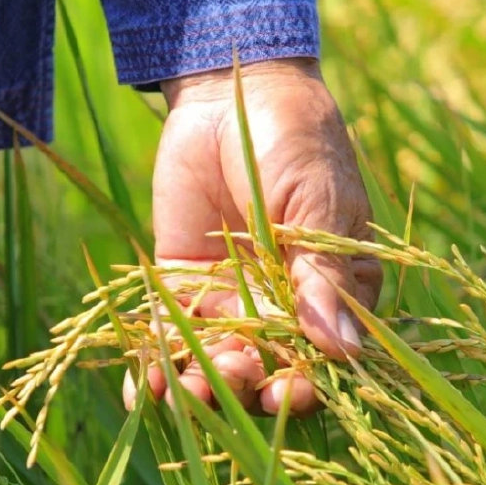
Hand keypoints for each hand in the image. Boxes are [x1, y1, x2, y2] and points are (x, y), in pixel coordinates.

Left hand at [122, 58, 380, 415]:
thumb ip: (323, 276)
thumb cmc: (295, 142)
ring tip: (185, 394)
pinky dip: (154, 367)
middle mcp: (285, 308)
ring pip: (218, 362)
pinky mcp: (183, 286)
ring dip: (202, 387)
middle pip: (270, 370)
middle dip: (251, 387)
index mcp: (334, 293)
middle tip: (237, 379)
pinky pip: (170, 335)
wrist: (231, 89)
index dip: (309, 384)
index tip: (290, 394)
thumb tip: (344, 352)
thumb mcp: (316, 204)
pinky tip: (141, 392)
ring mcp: (233, 300)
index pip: (326, 356)